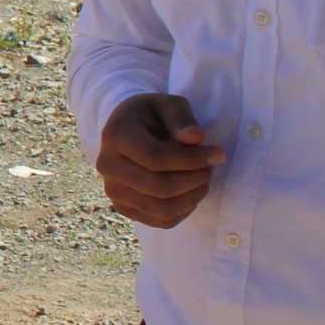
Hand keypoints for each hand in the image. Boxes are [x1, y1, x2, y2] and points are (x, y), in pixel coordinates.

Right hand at [93, 93, 224, 227]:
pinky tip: (191, 191)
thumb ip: (182, 118)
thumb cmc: (153, 116)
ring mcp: (113, 190)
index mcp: (115, 134)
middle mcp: (106, 165)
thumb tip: (195, 138)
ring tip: (204, 178)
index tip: (218, 153)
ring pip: (162, 208)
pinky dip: (185, 209)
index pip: (155, 158)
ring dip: (193, 196)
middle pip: (159, 186)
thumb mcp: (168, 104)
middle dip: (195, 179)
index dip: (192, 159)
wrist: (129, 132)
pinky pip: (162, 221)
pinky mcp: (124, 208)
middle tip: (211, 167)